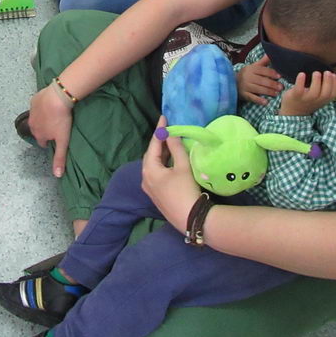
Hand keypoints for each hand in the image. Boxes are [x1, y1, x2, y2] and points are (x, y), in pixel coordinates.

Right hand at [29, 83, 73, 176]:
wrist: (57, 97)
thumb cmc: (61, 120)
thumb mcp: (63, 141)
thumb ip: (59, 157)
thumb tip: (57, 175)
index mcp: (39, 135)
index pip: (42, 142)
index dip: (49, 141)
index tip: (56, 138)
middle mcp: (32, 125)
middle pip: (38, 130)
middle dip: (45, 129)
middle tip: (56, 125)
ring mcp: (32, 112)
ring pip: (36, 118)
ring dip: (43, 118)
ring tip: (54, 114)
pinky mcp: (33, 100)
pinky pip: (37, 106)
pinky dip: (42, 106)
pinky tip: (50, 104)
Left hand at [141, 116, 200, 231]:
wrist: (190, 219)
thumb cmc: (186, 191)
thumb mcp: (182, 167)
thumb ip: (176, 148)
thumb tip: (171, 134)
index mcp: (149, 170)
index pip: (153, 145)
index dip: (159, 130)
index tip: (163, 117)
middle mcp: (145, 179)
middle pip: (151, 155)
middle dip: (159, 142)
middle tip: (168, 130)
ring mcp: (150, 188)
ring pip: (153, 165)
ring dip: (161, 154)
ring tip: (170, 142)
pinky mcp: (156, 195)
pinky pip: (156, 174)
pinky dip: (162, 164)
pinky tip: (170, 161)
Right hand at [236, 55, 282, 104]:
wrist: (232, 82)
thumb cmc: (247, 74)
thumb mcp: (253, 67)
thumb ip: (263, 62)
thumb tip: (270, 54)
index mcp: (251, 69)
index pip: (262, 70)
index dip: (271, 73)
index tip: (279, 76)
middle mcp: (247, 77)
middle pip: (261, 80)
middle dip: (272, 84)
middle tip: (281, 87)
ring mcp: (245, 86)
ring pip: (258, 89)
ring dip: (268, 92)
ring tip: (276, 93)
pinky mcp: (244, 94)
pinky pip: (252, 97)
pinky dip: (259, 100)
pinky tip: (266, 102)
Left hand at [279, 71, 335, 115]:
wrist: (292, 111)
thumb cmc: (307, 100)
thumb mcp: (318, 97)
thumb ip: (324, 89)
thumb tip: (330, 74)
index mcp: (323, 100)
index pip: (333, 94)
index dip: (335, 84)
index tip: (333, 74)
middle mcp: (316, 101)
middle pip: (325, 94)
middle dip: (328, 82)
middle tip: (327, 72)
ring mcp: (305, 99)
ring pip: (314, 92)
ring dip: (316, 81)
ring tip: (316, 73)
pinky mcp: (295, 96)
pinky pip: (299, 89)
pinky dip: (300, 81)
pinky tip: (302, 74)